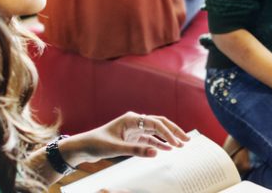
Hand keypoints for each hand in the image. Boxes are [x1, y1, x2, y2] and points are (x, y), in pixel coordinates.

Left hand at [60, 112, 190, 166]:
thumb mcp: (116, 148)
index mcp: (131, 119)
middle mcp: (135, 121)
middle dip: (174, 131)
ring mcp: (134, 129)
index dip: (167, 133)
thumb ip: (136, 150)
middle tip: (187, 140)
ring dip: (168, 138)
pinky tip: (167, 149)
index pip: (155, 123)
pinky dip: (159, 144)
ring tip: (181, 145)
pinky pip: (149, 139)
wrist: (84, 147)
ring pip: (156, 132)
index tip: (176, 143)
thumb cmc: (97, 144)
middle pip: (159, 124)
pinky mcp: (132, 137)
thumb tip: (156, 153)